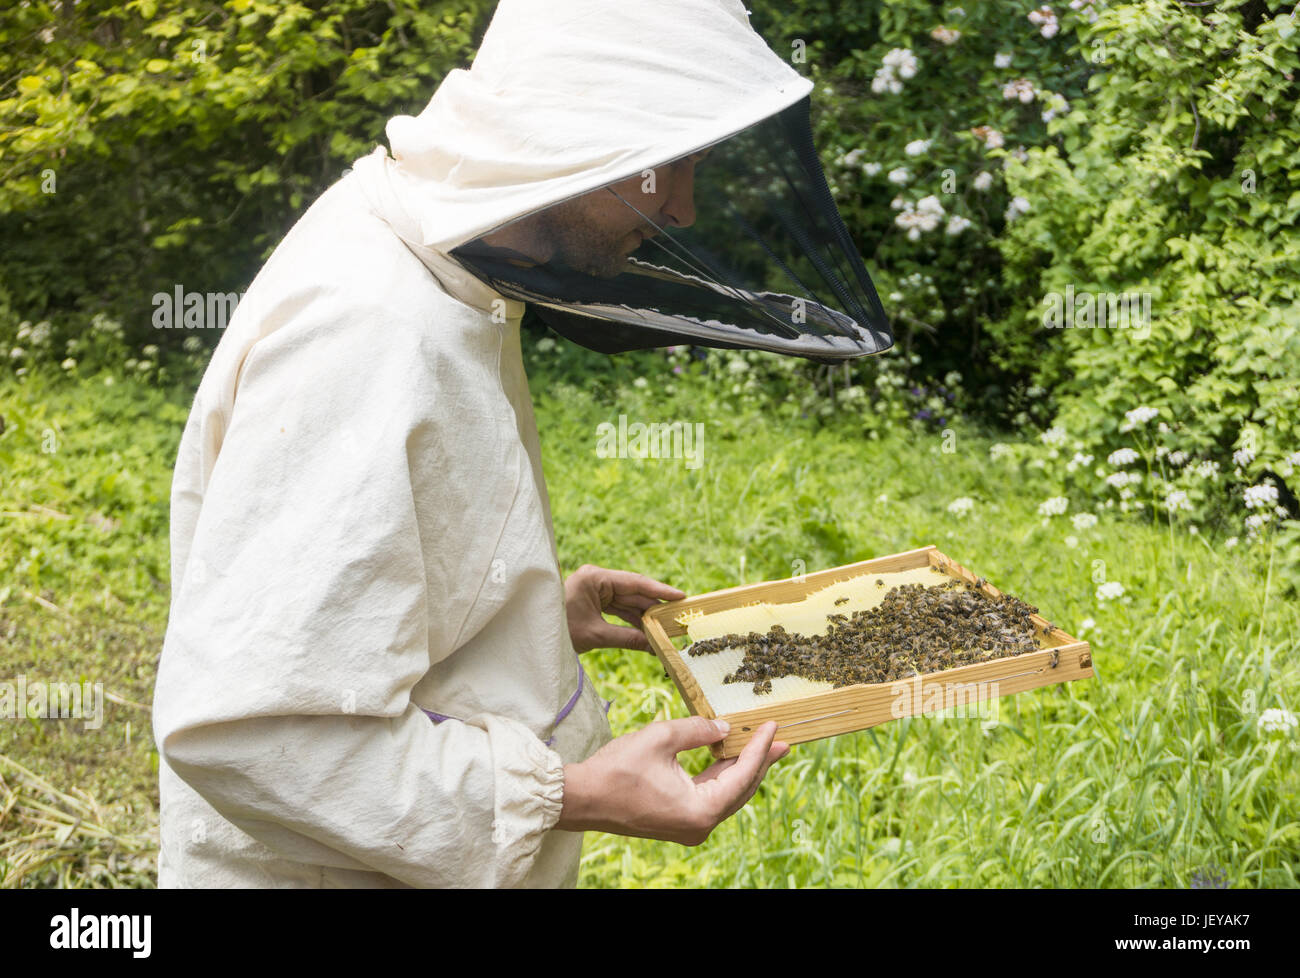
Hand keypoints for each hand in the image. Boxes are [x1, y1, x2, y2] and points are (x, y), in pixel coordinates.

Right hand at [555, 718, 789, 845]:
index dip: (760, 748)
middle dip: (760, 761)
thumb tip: (724, 728)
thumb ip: (698, 730)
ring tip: (763, 745)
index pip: (742, 775)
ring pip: (727, 793)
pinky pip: (710, 796)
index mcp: (700, 811)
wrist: (583, 798)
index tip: (774, 726)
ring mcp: (689, 826)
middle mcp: (700, 825)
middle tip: (781, 739)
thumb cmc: (617, 769)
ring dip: (742, 767)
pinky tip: (729, 756)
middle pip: (741, 789)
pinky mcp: (679, 820)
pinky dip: (721, 775)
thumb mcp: (661, 737)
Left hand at [563, 563, 684, 652]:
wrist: (531, 635)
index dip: (660, 591)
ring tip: (667, 629)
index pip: (635, 582)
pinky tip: (648, 632)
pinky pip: (618, 610)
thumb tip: (655, 646)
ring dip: (645, 617)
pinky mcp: (593, 601)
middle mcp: (596, 579)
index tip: (681, 597)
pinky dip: (632, 621)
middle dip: (655, 608)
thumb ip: (627, 638)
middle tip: (678, 619)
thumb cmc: (557, 630)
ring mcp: (595, 590)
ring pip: (627, 603)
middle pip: (633, 593)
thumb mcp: (595, 635)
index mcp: (594, 577)